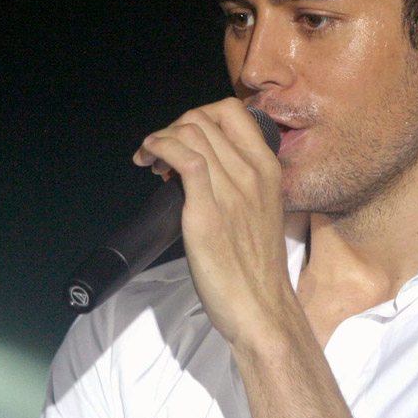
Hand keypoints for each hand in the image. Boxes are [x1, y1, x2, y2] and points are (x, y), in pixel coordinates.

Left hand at [132, 97, 296, 347]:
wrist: (261, 306)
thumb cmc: (256, 265)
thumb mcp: (262, 208)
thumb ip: (241, 181)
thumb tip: (206, 164)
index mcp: (267, 169)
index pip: (233, 111)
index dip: (198, 114)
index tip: (183, 135)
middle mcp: (252, 173)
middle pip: (203, 118)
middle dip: (172, 127)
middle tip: (159, 151)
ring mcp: (231, 191)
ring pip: (190, 133)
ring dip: (159, 138)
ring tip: (150, 159)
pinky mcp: (207, 212)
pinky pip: (184, 158)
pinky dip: (159, 148)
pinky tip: (150, 160)